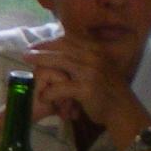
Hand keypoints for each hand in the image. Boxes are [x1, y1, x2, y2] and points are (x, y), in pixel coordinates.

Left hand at [21, 37, 140, 129]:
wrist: (124, 111)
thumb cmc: (109, 91)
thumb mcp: (100, 69)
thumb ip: (86, 59)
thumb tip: (66, 50)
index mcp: (97, 51)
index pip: (70, 40)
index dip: (50, 41)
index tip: (36, 45)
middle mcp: (94, 58)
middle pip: (62, 48)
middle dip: (41, 49)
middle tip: (26, 53)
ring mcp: (91, 73)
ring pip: (60, 63)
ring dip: (41, 62)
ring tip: (28, 65)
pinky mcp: (86, 89)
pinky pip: (62, 88)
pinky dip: (50, 91)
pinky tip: (42, 95)